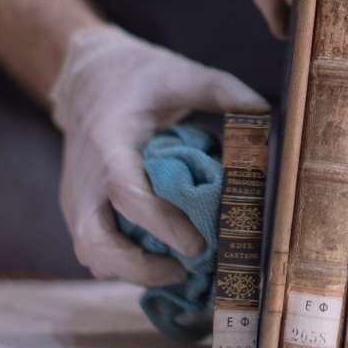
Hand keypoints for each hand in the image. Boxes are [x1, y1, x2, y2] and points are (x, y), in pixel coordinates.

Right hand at [50, 25, 267, 284]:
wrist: (87, 79)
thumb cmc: (141, 77)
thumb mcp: (184, 75)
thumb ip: (226, 93)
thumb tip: (270, 118)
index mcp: (109, 143)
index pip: (126, 193)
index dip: (161, 224)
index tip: (197, 244)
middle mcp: (85, 178)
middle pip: (94, 241)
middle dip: (139, 268)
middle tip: (186, 269)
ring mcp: (77, 198)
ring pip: (90, 254)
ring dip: (132, 272)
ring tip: (179, 269)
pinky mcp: (79, 210)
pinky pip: (96, 249)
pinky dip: (126, 264)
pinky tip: (162, 260)